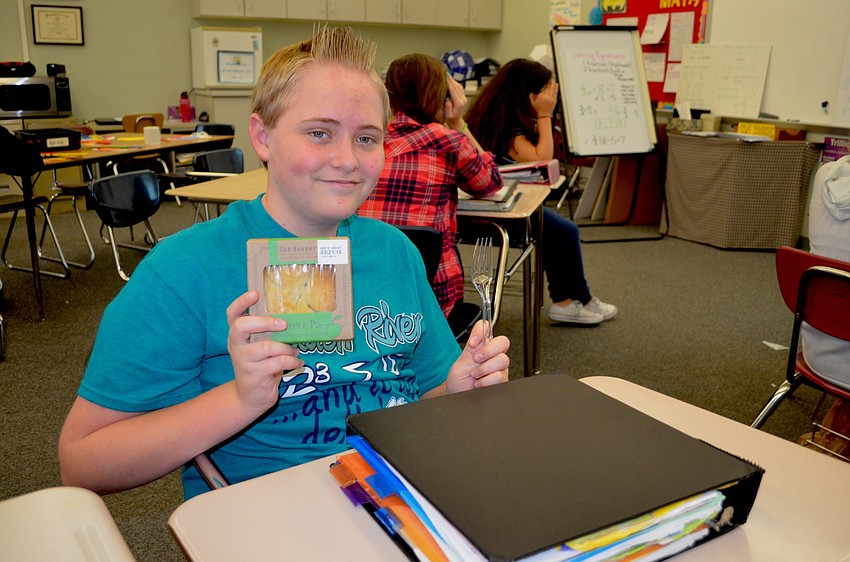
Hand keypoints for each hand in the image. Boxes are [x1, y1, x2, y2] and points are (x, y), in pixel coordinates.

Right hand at [226, 291, 303, 412]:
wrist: (251, 396)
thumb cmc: (260, 365)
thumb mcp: (261, 346)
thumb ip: (269, 333)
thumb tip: (294, 317)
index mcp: (237, 335)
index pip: (232, 314)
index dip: (241, 302)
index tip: (255, 293)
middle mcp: (236, 345)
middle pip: (241, 326)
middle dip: (264, 322)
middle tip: (284, 324)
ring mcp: (243, 361)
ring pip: (267, 347)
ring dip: (286, 348)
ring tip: (295, 351)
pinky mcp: (254, 375)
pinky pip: (277, 363)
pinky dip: (292, 361)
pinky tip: (298, 362)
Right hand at [443, 76, 468, 130]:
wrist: (456, 121)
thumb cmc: (449, 119)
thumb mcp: (447, 115)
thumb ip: (447, 107)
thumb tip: (447, 98)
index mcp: (459, 103)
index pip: (453, 90)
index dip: (449, 83)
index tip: (444, 76)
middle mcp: (463, 99)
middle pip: (456, 86)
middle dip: (450, 79)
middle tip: (445, 72)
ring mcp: (464, 97)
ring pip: (459, 86)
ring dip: (453, 80)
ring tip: (446, 74)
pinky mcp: (463, 96)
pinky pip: (459, 88)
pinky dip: (454, 83)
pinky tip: (450, 80)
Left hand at [445, 320, 509, 392]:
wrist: (458, 397)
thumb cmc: (458, 381)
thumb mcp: (459, 364)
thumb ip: (472, 351)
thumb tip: (480, 340)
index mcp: (481, 348)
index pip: (487, 328)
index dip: (482, 332)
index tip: (473, 343)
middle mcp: (493, 356)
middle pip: (503, 342)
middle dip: (489, 350)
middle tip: (476, 359)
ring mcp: (499, 368)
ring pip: (502, 360)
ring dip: (484, 369)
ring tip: (475, 376)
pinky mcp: (502, 381)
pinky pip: (500, 376)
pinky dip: (486, 381)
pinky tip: (480, 384)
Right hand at [530, 80, 558, 117]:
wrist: (544, 115)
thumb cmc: (538, 109)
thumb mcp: (532, 103)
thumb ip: (531, 97)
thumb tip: (531, 92)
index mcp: (541, 96)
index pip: (543, 88)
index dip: (545, 84)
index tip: (546, 80)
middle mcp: (546, 97)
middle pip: (548, 87)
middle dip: (549, 82)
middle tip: (550, 79)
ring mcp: (551, 98)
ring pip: (552, 89)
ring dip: (553, 84)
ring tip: (553, 80)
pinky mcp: (554, 100)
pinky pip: (555, 93)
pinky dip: (556, 88)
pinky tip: (556, 85)